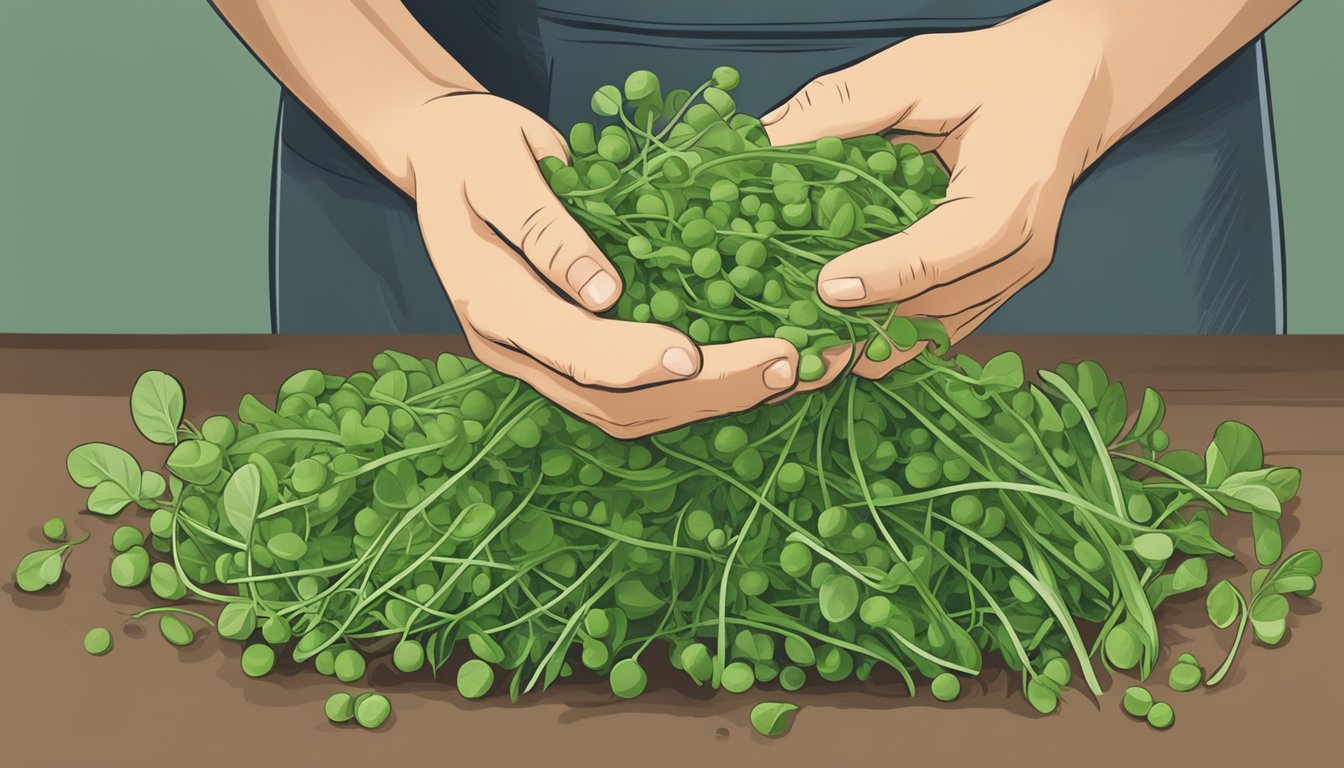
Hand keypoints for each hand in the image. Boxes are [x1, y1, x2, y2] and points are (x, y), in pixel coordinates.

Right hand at [407, 93, 843, 436]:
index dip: (629, 358)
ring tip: (788, 373)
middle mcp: (516, 350)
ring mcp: (543, 362)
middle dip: (702, 391)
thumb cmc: (474, 149)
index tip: (692, 356)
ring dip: (712, 402)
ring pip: (630, 412)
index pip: (565, 349)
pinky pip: (637, 395)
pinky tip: (753, 372)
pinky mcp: (573, 357)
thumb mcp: (497, 165)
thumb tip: (601, 291)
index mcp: (489, 303)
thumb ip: (543, 226)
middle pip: (611, 400)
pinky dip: (697, 392)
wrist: (450, 157)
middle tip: (782, 364)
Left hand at [762, 14, 1111, 375]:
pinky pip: (946, 325)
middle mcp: (1021, 247)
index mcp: (1012, 190)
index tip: (825, 287)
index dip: (885, 273)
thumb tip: (767, 136)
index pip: (947, 248)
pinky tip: (845, 346)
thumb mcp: (921, 71)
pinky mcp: (1000, 284)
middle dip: (867, 325)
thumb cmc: (997, 72)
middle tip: (800, 341)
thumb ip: (845, 105)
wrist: (1069, 86)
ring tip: (811, 357)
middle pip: (940, 305)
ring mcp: (1015, 273)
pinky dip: (897, 336)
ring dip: (877, 344)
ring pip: (941, 328)